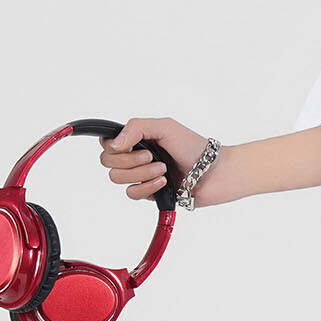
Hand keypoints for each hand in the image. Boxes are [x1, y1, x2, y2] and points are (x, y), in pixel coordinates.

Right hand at [98, 117, 212, 202]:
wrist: (214, 172)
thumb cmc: (193, 146)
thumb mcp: (165, 126)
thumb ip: (136, 127)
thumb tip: (114, 143)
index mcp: (138, 138)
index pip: (107, 142)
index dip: (113, 145)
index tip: (131, 144)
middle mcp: (136, 156)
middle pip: (107, 161)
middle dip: (130, 160)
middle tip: (153, 156)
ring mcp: (141, 175)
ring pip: (117, 178)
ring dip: (142, 173)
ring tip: (163, 169)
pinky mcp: (148, 192)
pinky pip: (132, 193)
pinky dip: (148, 187)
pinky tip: (164, 182)